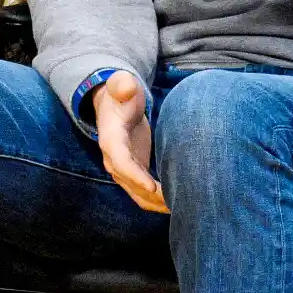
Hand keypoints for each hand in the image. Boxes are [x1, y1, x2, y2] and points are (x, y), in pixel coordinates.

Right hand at [94, 71, 167, 212]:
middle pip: (130, 183)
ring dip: (157, 203)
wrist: (116, 105)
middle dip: (151, 196)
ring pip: (137, 193)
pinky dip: (158, 201)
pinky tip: (178, 203)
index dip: (135, 175)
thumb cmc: (122, 94)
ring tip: (182, 207)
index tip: (153, 187)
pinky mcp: (134, 172)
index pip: (120, 161)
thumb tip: (126, 86)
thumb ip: (122, 85)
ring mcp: (123, 168)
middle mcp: (113, 158)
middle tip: (176, 203)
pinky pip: (144, 193)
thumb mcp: (122, 86)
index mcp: (110, 139)